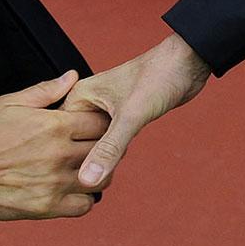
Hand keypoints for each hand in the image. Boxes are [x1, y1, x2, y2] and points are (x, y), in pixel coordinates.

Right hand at [0, 71, 110, 219]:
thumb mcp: (10, 103)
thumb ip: (46, 90)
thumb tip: (73, 77)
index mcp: (54, 126)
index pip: (100, 122)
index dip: (102, 122)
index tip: (95, 125)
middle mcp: (59, 154)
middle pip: (104, 149)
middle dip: (104, 146)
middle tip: (95, 146)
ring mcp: (55, 182)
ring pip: (100, 179)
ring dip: (98, 172)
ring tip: (86, 167)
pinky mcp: (46, 206)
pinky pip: (83, 206)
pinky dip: (83, 198)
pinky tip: (73, 189)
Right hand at [64, 33, 212, 189]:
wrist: (186, 64)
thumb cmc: (158, 77)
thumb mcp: (131, 117)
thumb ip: (109, 148)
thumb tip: (88, 178)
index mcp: (79, 96)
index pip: (58, 135)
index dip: (62, 158)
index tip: (65, 179)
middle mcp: (88, 102)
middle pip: (74, 141)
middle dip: (82, 161)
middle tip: (90, 181)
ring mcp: (104, 109)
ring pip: (93, 143)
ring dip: (98, 158)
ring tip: (100, 176)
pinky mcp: (122, 116)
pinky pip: (109, 141)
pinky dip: (112, 152)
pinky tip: (115, 164)